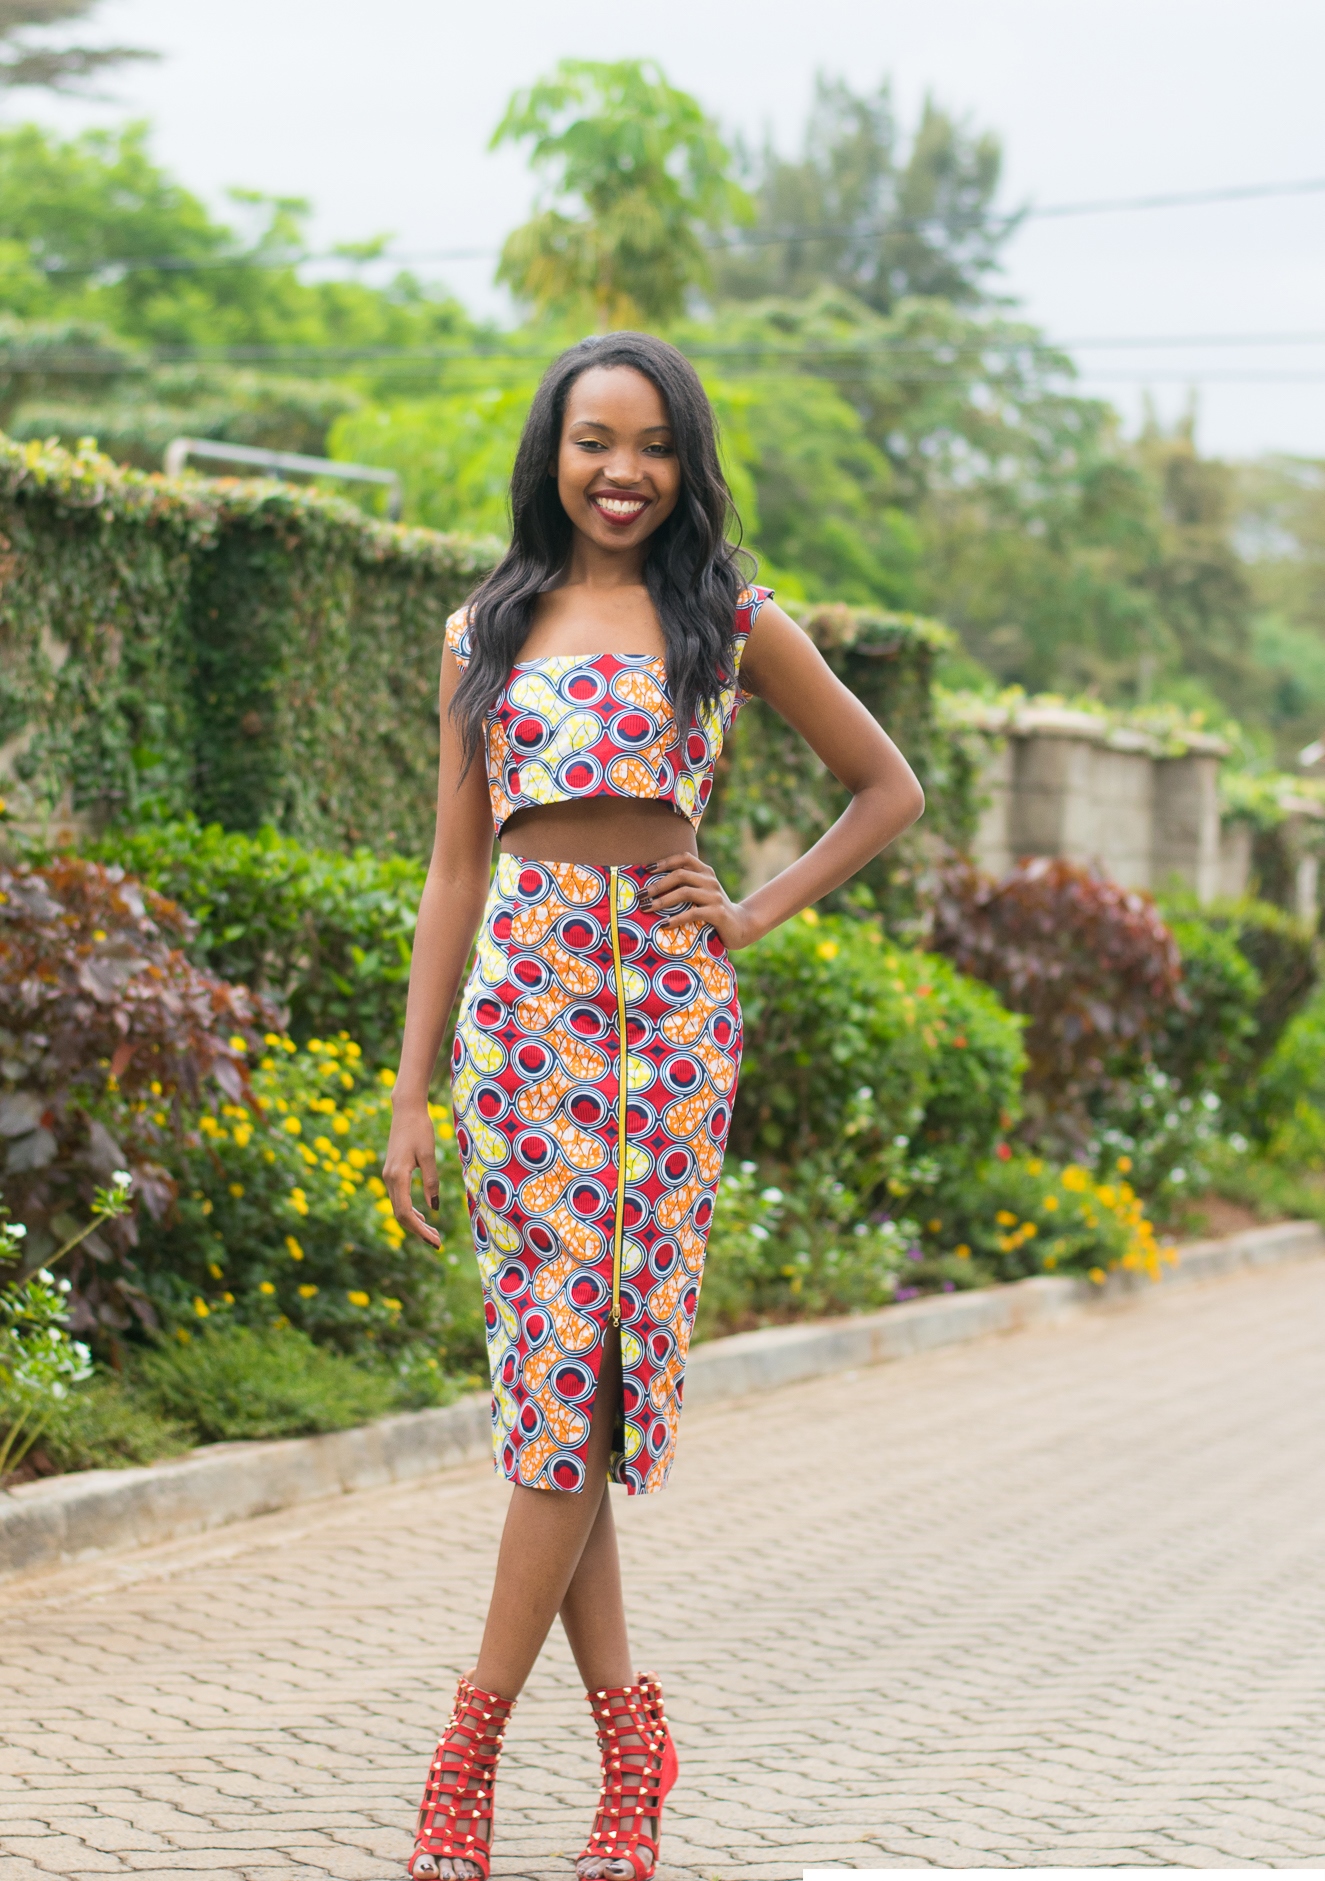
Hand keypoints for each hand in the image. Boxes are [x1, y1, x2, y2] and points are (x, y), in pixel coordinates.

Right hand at [382, 1097, 441, 1246]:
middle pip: (401, 1215)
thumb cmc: (420, 1129)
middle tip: (437, 1242)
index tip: (435, 1241)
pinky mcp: (392, 1172)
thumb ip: (431, 1182)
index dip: (420, 1230)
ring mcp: (388, 1176)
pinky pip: (399, 1198)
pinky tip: (423, 1216)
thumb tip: (434, 1208)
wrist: (406, 1110)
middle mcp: (389, 1179)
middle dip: (419, 1231)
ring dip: (415, 1222)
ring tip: (433, 1233)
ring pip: (399, 1207)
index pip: (406, 1213)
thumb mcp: (429, 1155)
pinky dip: (410, 1210)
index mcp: (398, 1176)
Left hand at [642, 853, 762, 950]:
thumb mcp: (701, 893)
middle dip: (657, 885)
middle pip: (680, 875)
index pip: (684, 858)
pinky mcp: (718, 912)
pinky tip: (664, 924)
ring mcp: (714, 896)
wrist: (741, 925)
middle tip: (640, 895)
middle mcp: (710, 880)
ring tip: (646, 909)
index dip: (665, 862)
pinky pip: (693, 913)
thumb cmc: (713, 909)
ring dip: (662, 901)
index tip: (646, 870)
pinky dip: (676, 918)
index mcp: (705, 872)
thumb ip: (685, 886)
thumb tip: (651, 889)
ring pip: (684, 893)